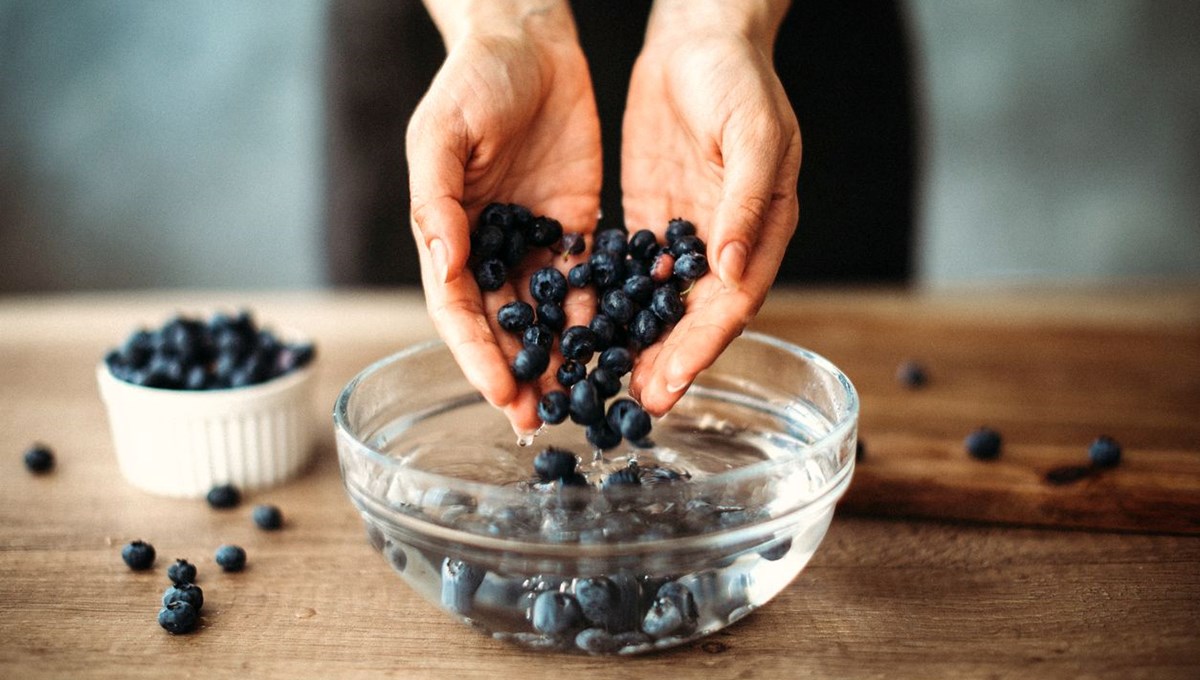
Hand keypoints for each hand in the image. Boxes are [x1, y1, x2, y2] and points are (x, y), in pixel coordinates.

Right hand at [407, 2, 601, 431]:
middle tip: (541, 420)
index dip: (476, 356)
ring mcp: (534, 242)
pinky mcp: (575, 227)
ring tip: (578, 399)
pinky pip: (586, 281)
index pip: (457, 309)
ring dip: (558, 359)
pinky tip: (612, 349)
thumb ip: (436, 202)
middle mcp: (489, 249)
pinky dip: (596, 316)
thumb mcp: (441, 133)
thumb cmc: (473, 80)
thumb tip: (445, 268)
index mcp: (447, 232)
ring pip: (545, 315)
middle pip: (501, 326)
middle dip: (518, 374)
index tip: (502, 394)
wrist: (530, 39)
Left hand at [621, 5, 800, 415]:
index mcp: (763, 230)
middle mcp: (726, 244)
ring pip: (662, 305)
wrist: (698, 38)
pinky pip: (631, 273)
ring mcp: (686, 235)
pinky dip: (613, 305)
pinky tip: (586, 332)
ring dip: (638, 345)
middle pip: (695, 318)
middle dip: (666, 361)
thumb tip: (732, 269)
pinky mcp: (651, 221)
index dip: (702, 347)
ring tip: (606, 381)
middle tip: (632, 403)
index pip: (732, 304)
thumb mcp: (753, 134)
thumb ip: (747, 203)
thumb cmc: (738, 79)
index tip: (671, 383)